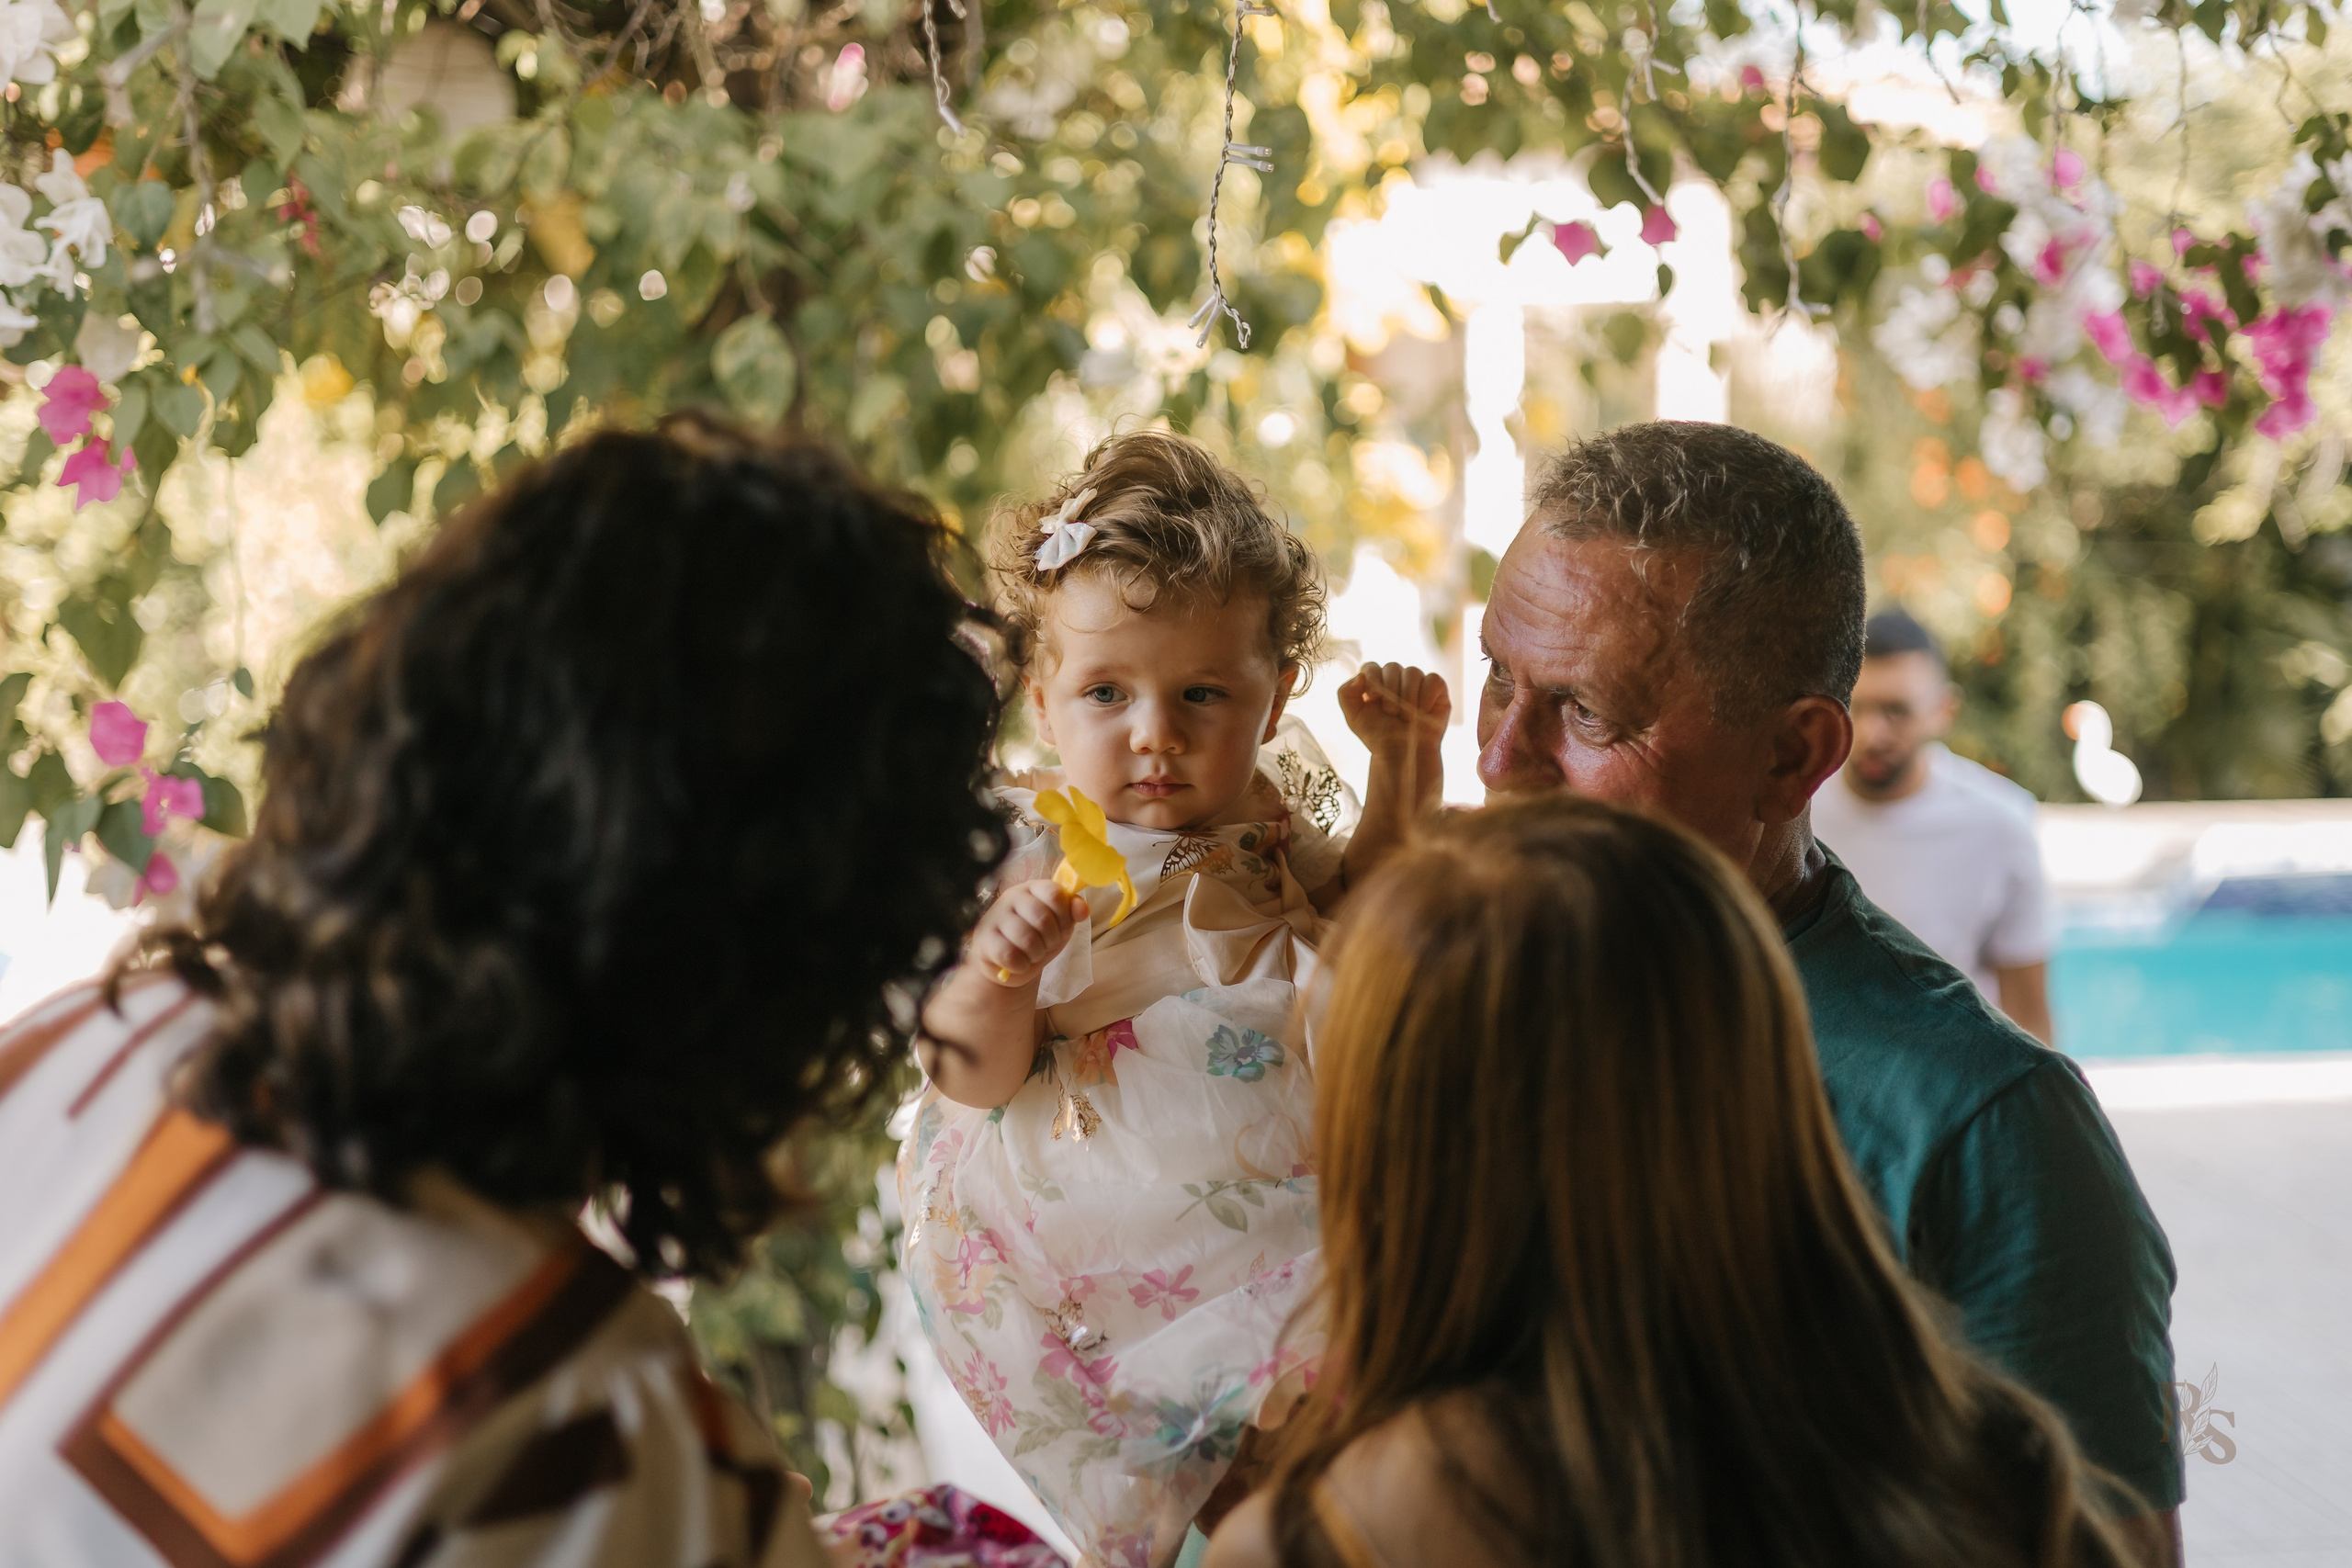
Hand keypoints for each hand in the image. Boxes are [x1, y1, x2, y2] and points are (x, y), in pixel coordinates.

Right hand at [969, 879, 1086, 986]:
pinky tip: (1018, 963)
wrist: (1009, 964)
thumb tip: (1083, 909)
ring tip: (1031, 954)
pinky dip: (1020, 965)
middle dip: (1051, 940)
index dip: (1063, 915)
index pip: (1054, 893)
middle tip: (1045, 944)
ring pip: (1027, 939)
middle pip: (1042, 918)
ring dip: (1036, 954)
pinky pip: (1009, 955)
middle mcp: (1011, 897)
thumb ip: (1073, 912)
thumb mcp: (1060, 924)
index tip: (1060, 926)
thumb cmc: (1037, 938)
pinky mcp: (983, 940)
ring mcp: (995, 917)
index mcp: (1032, 888)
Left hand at [1339, 662, 1449, 808]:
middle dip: (1390, 691)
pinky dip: (1426, 695)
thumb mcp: (1354, 717)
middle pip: (1392, 667)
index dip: (1372, 678)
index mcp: (1375, 682)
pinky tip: (1423, 711)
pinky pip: (1433, 680)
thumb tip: (1360, 675)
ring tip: (1406, 717)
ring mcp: (1417, 682)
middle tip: (1391, 713)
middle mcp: (1396, 678)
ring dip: (1408, 695)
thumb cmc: (1379, 735)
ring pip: (1413, 672)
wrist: (1403, 753)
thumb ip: (1346, 694)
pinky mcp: (1436, 688)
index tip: (1373, 698)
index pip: (1372, 667)